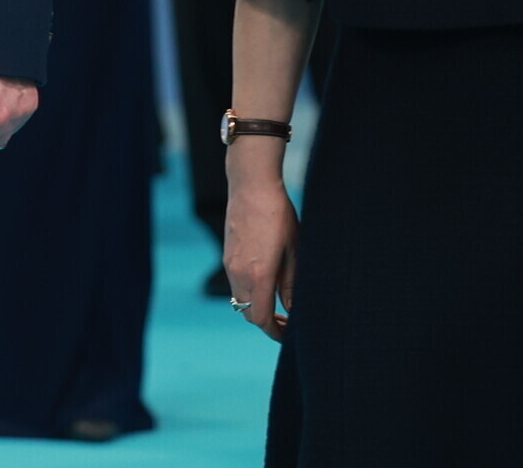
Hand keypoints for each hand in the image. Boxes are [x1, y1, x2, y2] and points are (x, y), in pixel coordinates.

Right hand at [224, 152, 297, 339]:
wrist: (251, 185)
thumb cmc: (279, 215)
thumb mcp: (294, 251)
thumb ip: (292, 284)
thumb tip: (294, 310)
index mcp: (258, 277)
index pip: (262, 320)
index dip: (276, 333)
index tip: (290, 336)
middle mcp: (239, 275)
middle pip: (249, 314)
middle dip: (268, 323)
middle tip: (288, 322)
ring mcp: (230, 265)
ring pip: (240, 300)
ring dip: (257, 307)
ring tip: (279, 303)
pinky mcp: (228, 255)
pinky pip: (236, 284)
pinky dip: (249, 292)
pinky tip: (266, 281)